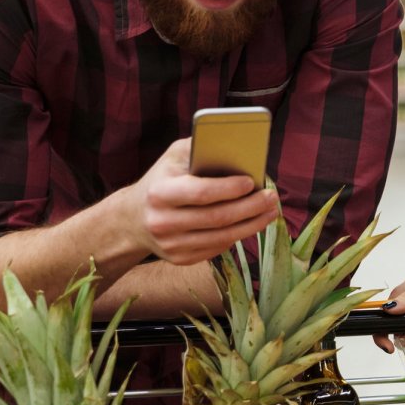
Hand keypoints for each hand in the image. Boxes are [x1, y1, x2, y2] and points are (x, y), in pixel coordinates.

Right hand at [122, 138, 278, 264]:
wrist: (133, 218)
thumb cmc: (162, 179)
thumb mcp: (173, 157)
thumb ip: (200, 147)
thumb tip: (237, 146)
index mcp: (160, 193)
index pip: (201, 193)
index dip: (229, 189)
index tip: (251, 181)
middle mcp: (162, 222)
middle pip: (217, 218)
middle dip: (250, 207)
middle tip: (271, 197)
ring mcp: (170, 245)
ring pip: (222, 237)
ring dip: (252, 224)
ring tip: (271, 211)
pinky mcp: (180, 259)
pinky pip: (217, 248)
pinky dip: (238, 235)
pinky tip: (251, 223)